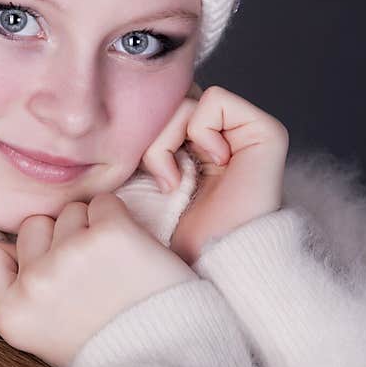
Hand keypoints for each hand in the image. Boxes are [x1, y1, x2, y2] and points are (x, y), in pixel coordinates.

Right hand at [0, 193, 196, 366]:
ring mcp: (70, 256)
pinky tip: (129, 253)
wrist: (166, 354)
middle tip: (89, 276)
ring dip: (91, 229)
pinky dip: (119, 219)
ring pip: (70, 211)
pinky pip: (105, 203)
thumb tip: (12, 243)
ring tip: (113, 269)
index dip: (13, 254)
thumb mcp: (42, 332)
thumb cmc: (107, 342)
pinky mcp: (110, 234)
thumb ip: (19, 290)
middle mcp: (34, 284)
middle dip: (58, 240)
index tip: (40, 269)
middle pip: (34, 225)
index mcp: (11, 314)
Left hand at [140, 83, 289, 266]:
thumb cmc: (171, 240)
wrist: (209, 267)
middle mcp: (220, 136)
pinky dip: (202, 131)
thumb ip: (132, 148)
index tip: (137, 176)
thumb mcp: (136, 187)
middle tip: (159, 179)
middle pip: (168, 99)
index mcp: (191, 148)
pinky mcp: (265, 131)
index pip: (157, 108)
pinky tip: (213, 165)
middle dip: (152, 136)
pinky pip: (214, 100)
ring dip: (168, 141)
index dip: (141, 133)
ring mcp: (243, 133)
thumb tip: (100, 120)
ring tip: (175, 183)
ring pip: (185, 99)